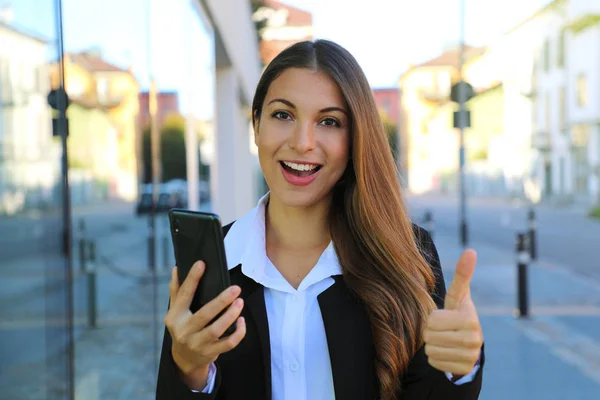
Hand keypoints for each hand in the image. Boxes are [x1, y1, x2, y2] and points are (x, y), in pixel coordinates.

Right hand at [164, 261, 246, 388]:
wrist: (183, 359)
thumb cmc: (182, 327)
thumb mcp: (175, 310)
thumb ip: (176, 290)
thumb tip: (176, 268)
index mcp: (175, 316)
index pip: (184, 295)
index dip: (192, 279)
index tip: (201, 264)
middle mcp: (184, 331)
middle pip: (204, 314)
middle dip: (221, 301)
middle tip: (236, 289)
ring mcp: (198, 343)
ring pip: (217, 330)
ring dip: (231, 315)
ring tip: (240, 302)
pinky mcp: (211, 352)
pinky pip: (228, 343)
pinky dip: (238, 333)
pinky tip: (241, 320)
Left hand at [424, 249, 482, 375]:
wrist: (467, 345)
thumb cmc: (458, 315)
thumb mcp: (458, 297)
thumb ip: (463, 275)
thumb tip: (470, 250)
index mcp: (470, 319)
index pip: (432, 320)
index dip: (433, 319)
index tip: (445, 319)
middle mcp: (474, 339)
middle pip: (430, 336)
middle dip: (431, 333)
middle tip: (442, 331)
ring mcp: (470, 356)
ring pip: (431, 350)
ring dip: (432, 345)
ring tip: (444, 341)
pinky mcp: (464, 369)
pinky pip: (435, 363)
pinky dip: (436, 358)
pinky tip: (446, 353)